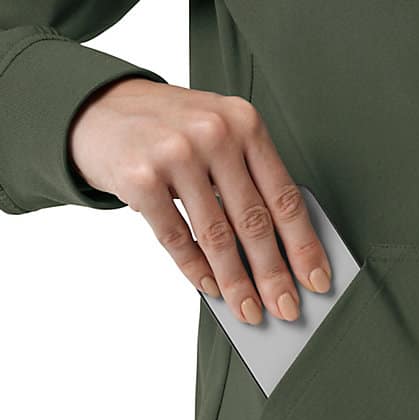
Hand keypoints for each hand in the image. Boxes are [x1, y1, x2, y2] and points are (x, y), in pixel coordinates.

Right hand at [67, 77, 331, 323]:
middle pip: (255, 222)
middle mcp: (215, 134)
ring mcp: (175, 154)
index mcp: (245, 124)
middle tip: (286, 308)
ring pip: (217, 236)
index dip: (304, 246)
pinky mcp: (140, 178)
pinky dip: (196, 270)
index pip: (285, 198)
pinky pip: (176, 238)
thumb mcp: (221, 135)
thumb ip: (250, 179)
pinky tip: (211, 289)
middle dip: (274, 274)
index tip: (317, 280)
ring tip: (250, 310)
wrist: (101, 109)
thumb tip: (280, 251)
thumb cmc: (173, 130)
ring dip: (237, 283)